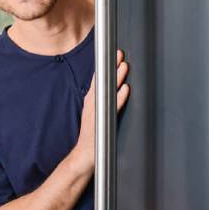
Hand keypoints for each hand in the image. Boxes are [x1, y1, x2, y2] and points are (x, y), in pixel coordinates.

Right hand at [73, 50, 130, 168]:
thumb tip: (114, 91)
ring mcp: (97, 112)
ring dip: (116, 78)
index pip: (100, 80)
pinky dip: (119, 98)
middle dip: (112, 67)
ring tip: (124, 65)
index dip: (107, 67)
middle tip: (119, 54)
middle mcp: (93, 104)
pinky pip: (112, 107)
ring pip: (108, 91)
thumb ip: (102, 103)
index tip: (114, 55)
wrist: (83, 155)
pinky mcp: (102, 121)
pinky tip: (125, 89)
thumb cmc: (92, 137)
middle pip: (103, 82)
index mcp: (92, 101)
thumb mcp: (95, 115)